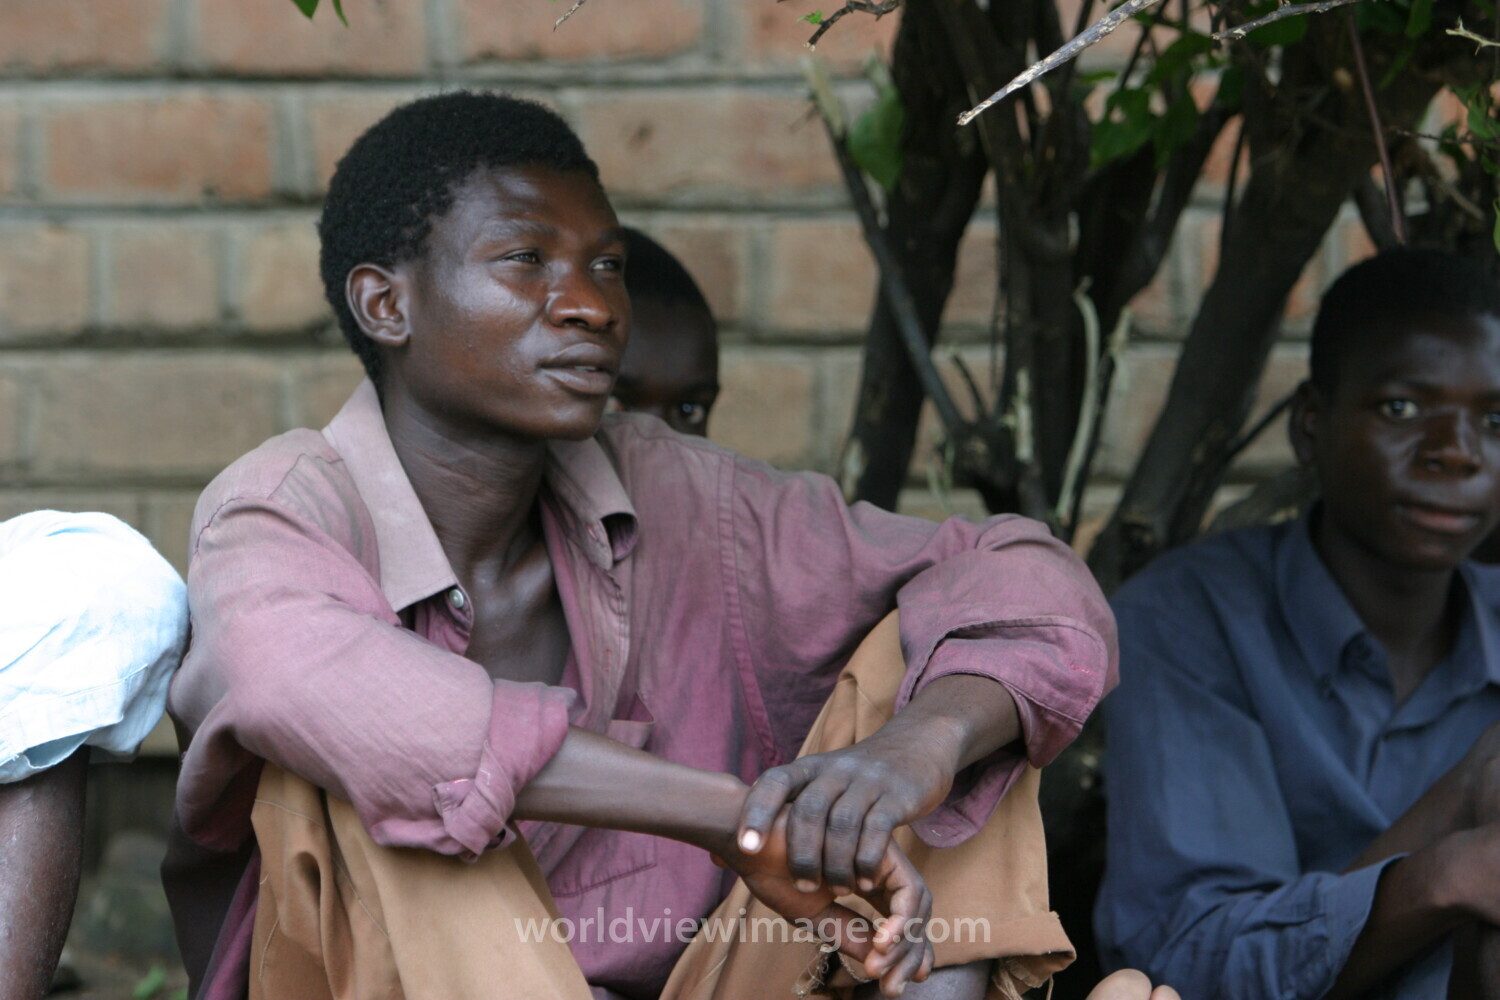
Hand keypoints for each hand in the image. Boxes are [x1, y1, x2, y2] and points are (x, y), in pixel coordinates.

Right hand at [713, 811, 934, 996]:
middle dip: (910, 954)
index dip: (906, 953)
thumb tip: (881, 963)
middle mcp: (878, 865)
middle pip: (916, 912)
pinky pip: (907, 888)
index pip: (899, 919)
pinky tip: (881, 941)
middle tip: (892, 986)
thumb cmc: (773, 871)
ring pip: (917, 902)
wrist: (748, 838)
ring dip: (904, 941)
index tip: (895, 984)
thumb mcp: (814, 915)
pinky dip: (901, 918)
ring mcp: (882, 853)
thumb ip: (848, 933)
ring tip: (879, 967)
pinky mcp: (881, 845)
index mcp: (865, 880)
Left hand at [736, 733, 954, 895]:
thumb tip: (717, 857)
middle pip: (808, 809)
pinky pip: (878, 828)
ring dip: (835, 861)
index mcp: (807, 769)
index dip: (756, 812)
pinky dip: (867, 857)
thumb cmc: (851, 782)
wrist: (914, 748)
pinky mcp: (896, 795)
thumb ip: (770, 821)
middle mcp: (833, 770)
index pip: (773, 783)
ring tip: (837, 890)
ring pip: (842, 822)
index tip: (743, 849)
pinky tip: (865, 879)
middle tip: (802, 887)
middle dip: (800, 852)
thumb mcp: (811, 787)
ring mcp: (866, 781)